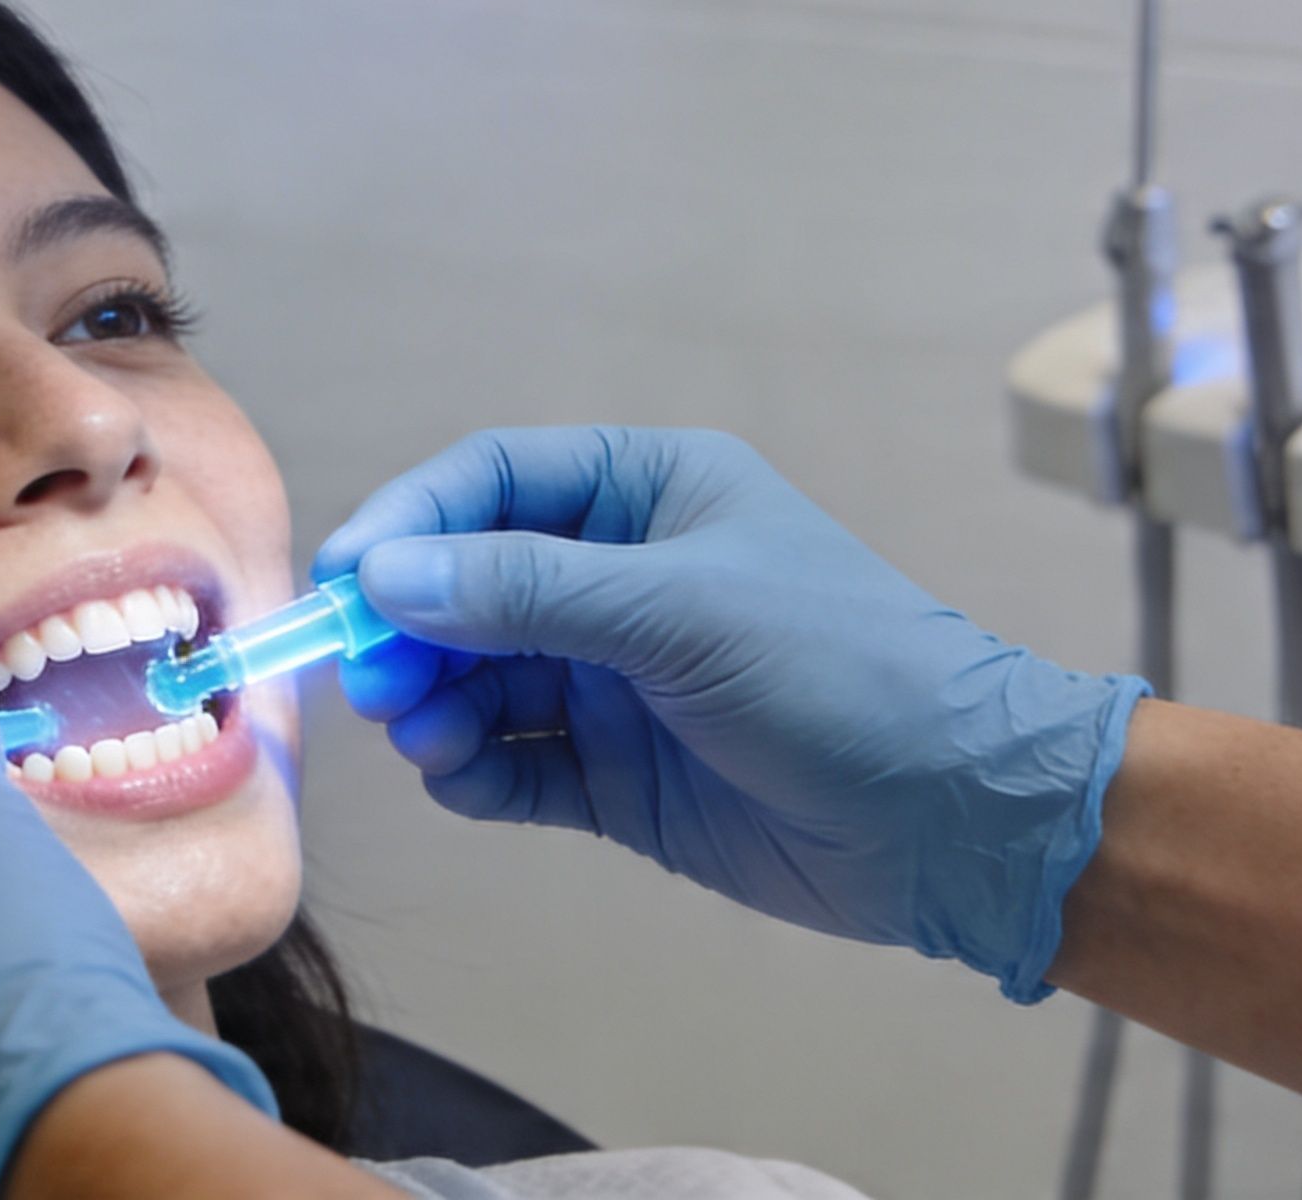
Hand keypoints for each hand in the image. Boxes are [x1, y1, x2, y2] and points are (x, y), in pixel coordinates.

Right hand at [317, 425, 1140, 1001]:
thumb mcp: (678, 610)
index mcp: (648, 493)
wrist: (957, 819)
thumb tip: (384, 574)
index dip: (410, 524)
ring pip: (477, 676)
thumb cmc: (841, 672)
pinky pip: (511, 759)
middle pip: (467, 584)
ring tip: (427, 733)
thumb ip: (524, 592)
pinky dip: (472, 769)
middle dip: (409, 626)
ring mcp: (616, 679)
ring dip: (434, 702)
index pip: (492, 482)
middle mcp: (622, 578)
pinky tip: (464, 777)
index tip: (345, 580)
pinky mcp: (619, 775)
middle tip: (370, 678)